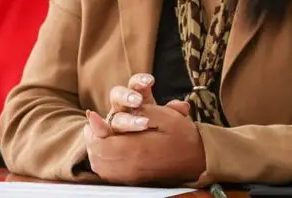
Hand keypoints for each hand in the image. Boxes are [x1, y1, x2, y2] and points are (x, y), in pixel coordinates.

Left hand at [83, 103, 205, 184]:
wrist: (199, 159)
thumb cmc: (183, 136)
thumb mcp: (165, 116)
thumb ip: (138, 112)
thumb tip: (114, 110)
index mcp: (137, 150)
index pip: (101, 143)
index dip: (94, 128)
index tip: (92, 115)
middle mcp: (131, 167)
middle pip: (96, 155)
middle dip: (92, 137)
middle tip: (95, 124)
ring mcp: (131, 176)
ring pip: (100, 166)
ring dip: (96, 149)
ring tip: (100, 134)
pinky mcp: (133, 181)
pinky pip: (108, 173)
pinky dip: (102, 160)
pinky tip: (107, 150)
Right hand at [92, 73, 191, 133]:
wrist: (144, 152)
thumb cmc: (156, 129)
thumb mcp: (166, 119)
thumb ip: (173, 112)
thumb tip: (184, 106)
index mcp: (135, 98)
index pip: (135, 84)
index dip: (140, 80)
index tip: (150, 80)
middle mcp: (121, 108)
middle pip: (118, 96)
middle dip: (127, 97)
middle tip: (138, 101)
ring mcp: (113, 123)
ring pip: (114, 118)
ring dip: (126, 120)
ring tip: (143, 124)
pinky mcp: (109, 139)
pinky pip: (102, 135)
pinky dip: (99, 129)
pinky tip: (96, 128)